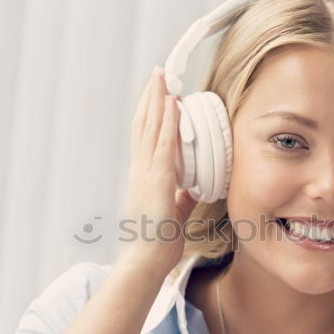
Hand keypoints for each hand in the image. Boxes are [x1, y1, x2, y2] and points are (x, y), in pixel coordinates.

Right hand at [118, 66, 197, 273]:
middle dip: (151, 97)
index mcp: (143, 176)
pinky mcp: (158, 179)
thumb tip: (193, 185)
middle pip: (143, 124)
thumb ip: (181, 194)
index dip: (149, 112)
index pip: (144, 136)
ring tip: (162, 77)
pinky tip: (173, 104)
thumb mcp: (173, 210)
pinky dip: (168, 121)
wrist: (146, 259)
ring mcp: (147, 172)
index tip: (156, 94)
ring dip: (158, 100)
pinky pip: (163, 143)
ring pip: (151, 127)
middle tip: (157, 73)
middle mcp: (140, 169)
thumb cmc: (157, 240)